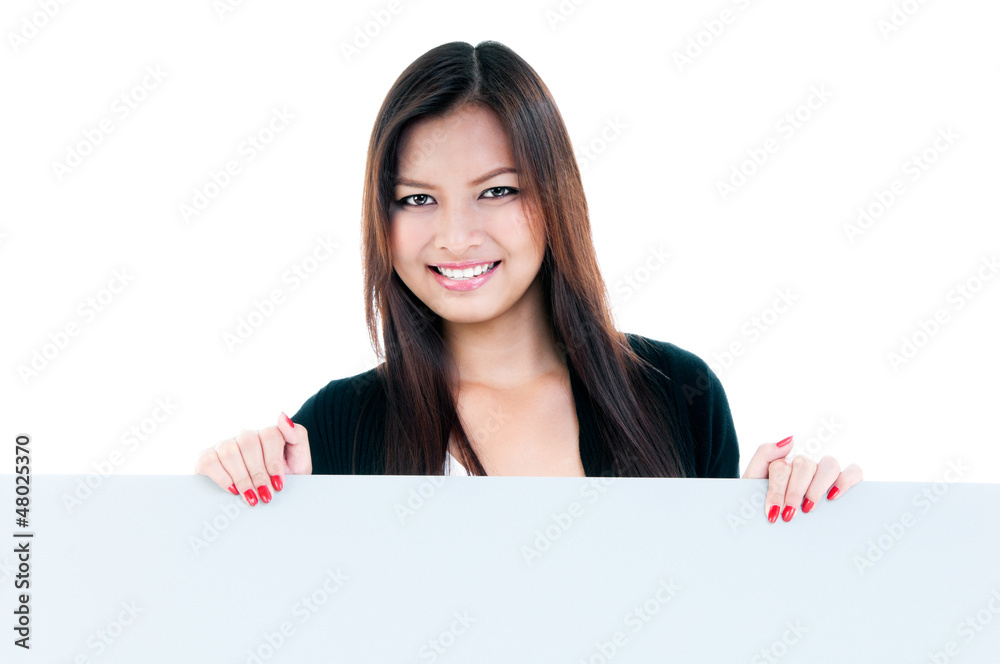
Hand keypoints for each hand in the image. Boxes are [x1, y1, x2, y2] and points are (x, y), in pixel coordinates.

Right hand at [194, 412, 310, 505]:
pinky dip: (222, 477)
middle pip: (248, 443)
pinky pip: (209, 460)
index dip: (273, 461)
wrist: (268, 500)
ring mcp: (225, 445)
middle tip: (265, 494)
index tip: (278, 484)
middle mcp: (245, 436)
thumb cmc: (285, 479)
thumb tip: (282, 417)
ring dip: (242, 477)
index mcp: (268, 435)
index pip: (269, 435)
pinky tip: (232, 490)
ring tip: (250, 497)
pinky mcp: (207, 458)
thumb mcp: (299, 461)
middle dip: (258, 473)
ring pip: (229, 451)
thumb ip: (297, 436)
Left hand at [741, 435, 862, 522]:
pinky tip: (833, 496)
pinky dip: (846, 480)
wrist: (766, 522)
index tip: (773, 512)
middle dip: (794, 492)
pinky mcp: (844, 481)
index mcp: (783, 462)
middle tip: (789, 514)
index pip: (782, 465)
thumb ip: (764, 455)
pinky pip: (854, 471)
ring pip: (829, 464)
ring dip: (817, 487)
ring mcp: (825, 472)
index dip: (777, 490)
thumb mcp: (754, 480)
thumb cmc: (764, 502)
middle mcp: (806, 464)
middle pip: (804, 465)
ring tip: (809, 508)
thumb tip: (790, 440)